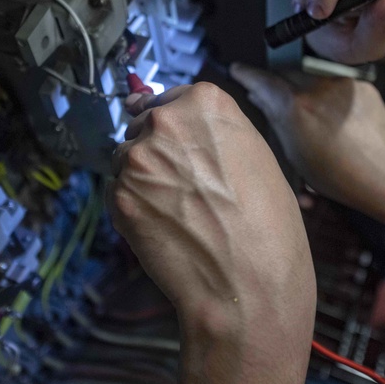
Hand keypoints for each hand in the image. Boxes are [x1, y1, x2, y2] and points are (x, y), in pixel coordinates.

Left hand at [110, 82, 315, 383]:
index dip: (177, 126)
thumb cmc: (268, 228)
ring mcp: (138, 158)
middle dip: (157, 152)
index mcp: (207, 103)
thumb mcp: (257, 158)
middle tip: (186, 188)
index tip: (183, 145)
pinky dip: (131, 207)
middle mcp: (166, 121)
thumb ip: (213, 134)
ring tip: (179, 213)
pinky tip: (164, 228)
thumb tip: (178, 124)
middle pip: (144, 125)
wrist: (249, 285)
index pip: (174, 98)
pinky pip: (116, 192)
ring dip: (142, 179)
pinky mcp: (119, 196)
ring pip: (126, 159)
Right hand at [231, 63, 384, 224]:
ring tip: (310, 121)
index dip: (247, 74)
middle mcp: (318, 87)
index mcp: (296, 106)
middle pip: (286, 74)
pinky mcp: (362, 85)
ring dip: (304, 91)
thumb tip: (260, 97)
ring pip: (311, 79)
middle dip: (277, 84)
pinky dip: (328, 97)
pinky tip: (333, 122)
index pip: (262, 79)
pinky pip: (335, 86)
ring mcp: (343, 84)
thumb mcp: (295, 155)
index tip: (239, 70)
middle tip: (270, 99)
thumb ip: (275, 120)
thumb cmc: (343, 176)